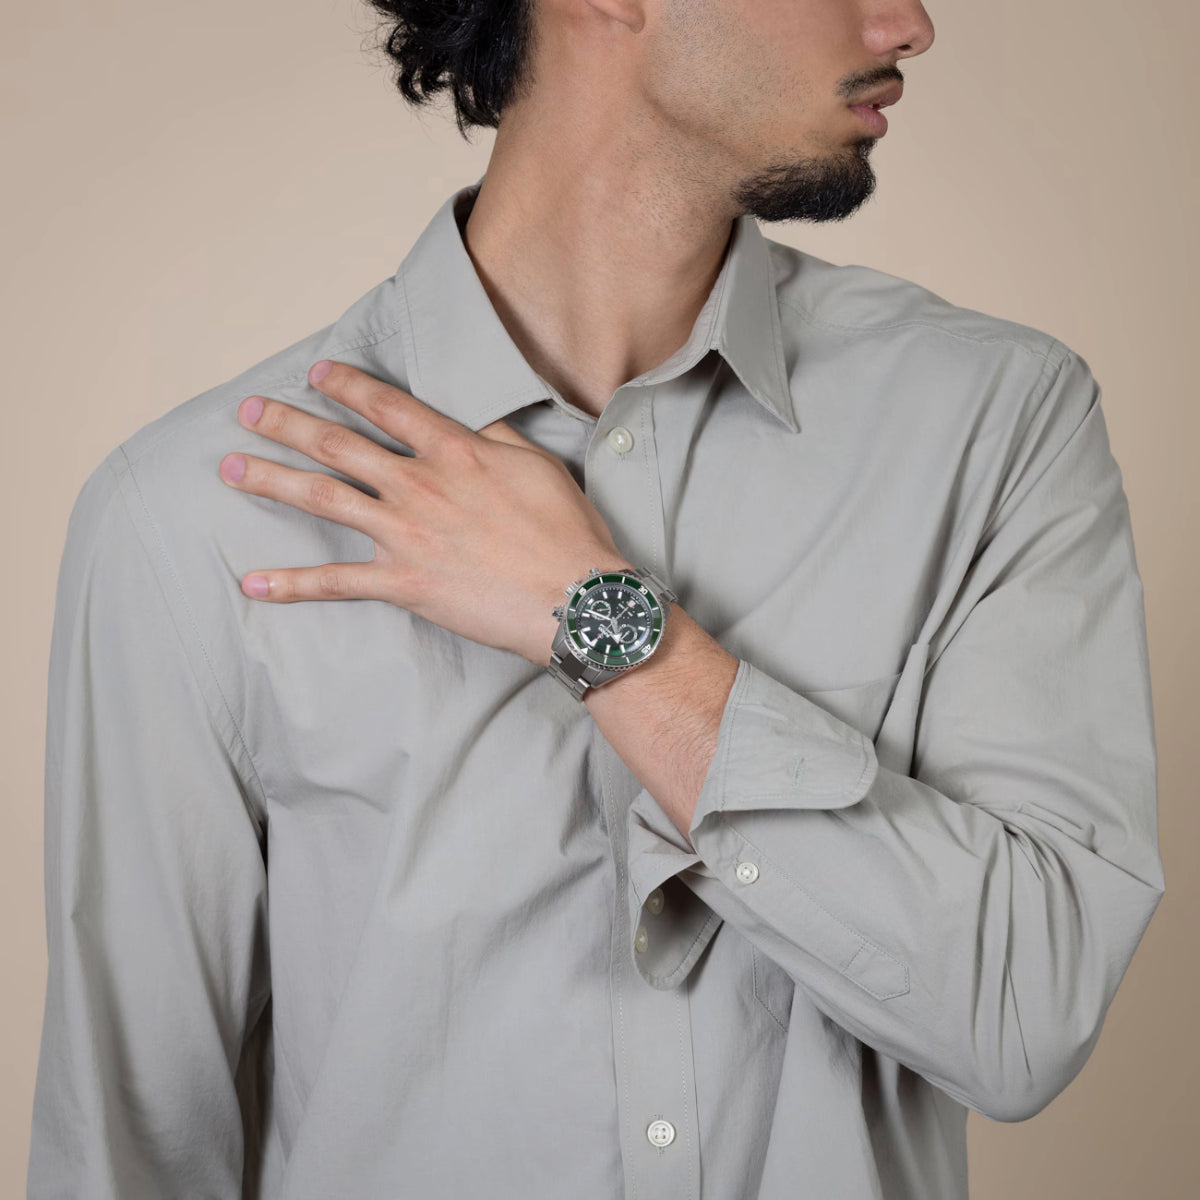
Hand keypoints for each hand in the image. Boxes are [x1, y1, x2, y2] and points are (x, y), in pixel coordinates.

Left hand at [217, 359, 628, 666]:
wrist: (573, 597)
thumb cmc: (564, 532)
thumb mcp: (538, 466)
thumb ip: (495, 439)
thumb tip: (470, 419)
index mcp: (454, 451)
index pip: (387, 406)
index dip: (347, 385)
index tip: (317, 373)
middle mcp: (419, 485)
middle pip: (338, 445)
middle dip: (287, 424)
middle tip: (247, 411)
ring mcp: (405, 534)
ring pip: (324, 498)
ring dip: (271, 480)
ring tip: (229, 468)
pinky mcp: (403, 582)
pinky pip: (336, 583)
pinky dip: (292, 585)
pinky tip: (253, 582)